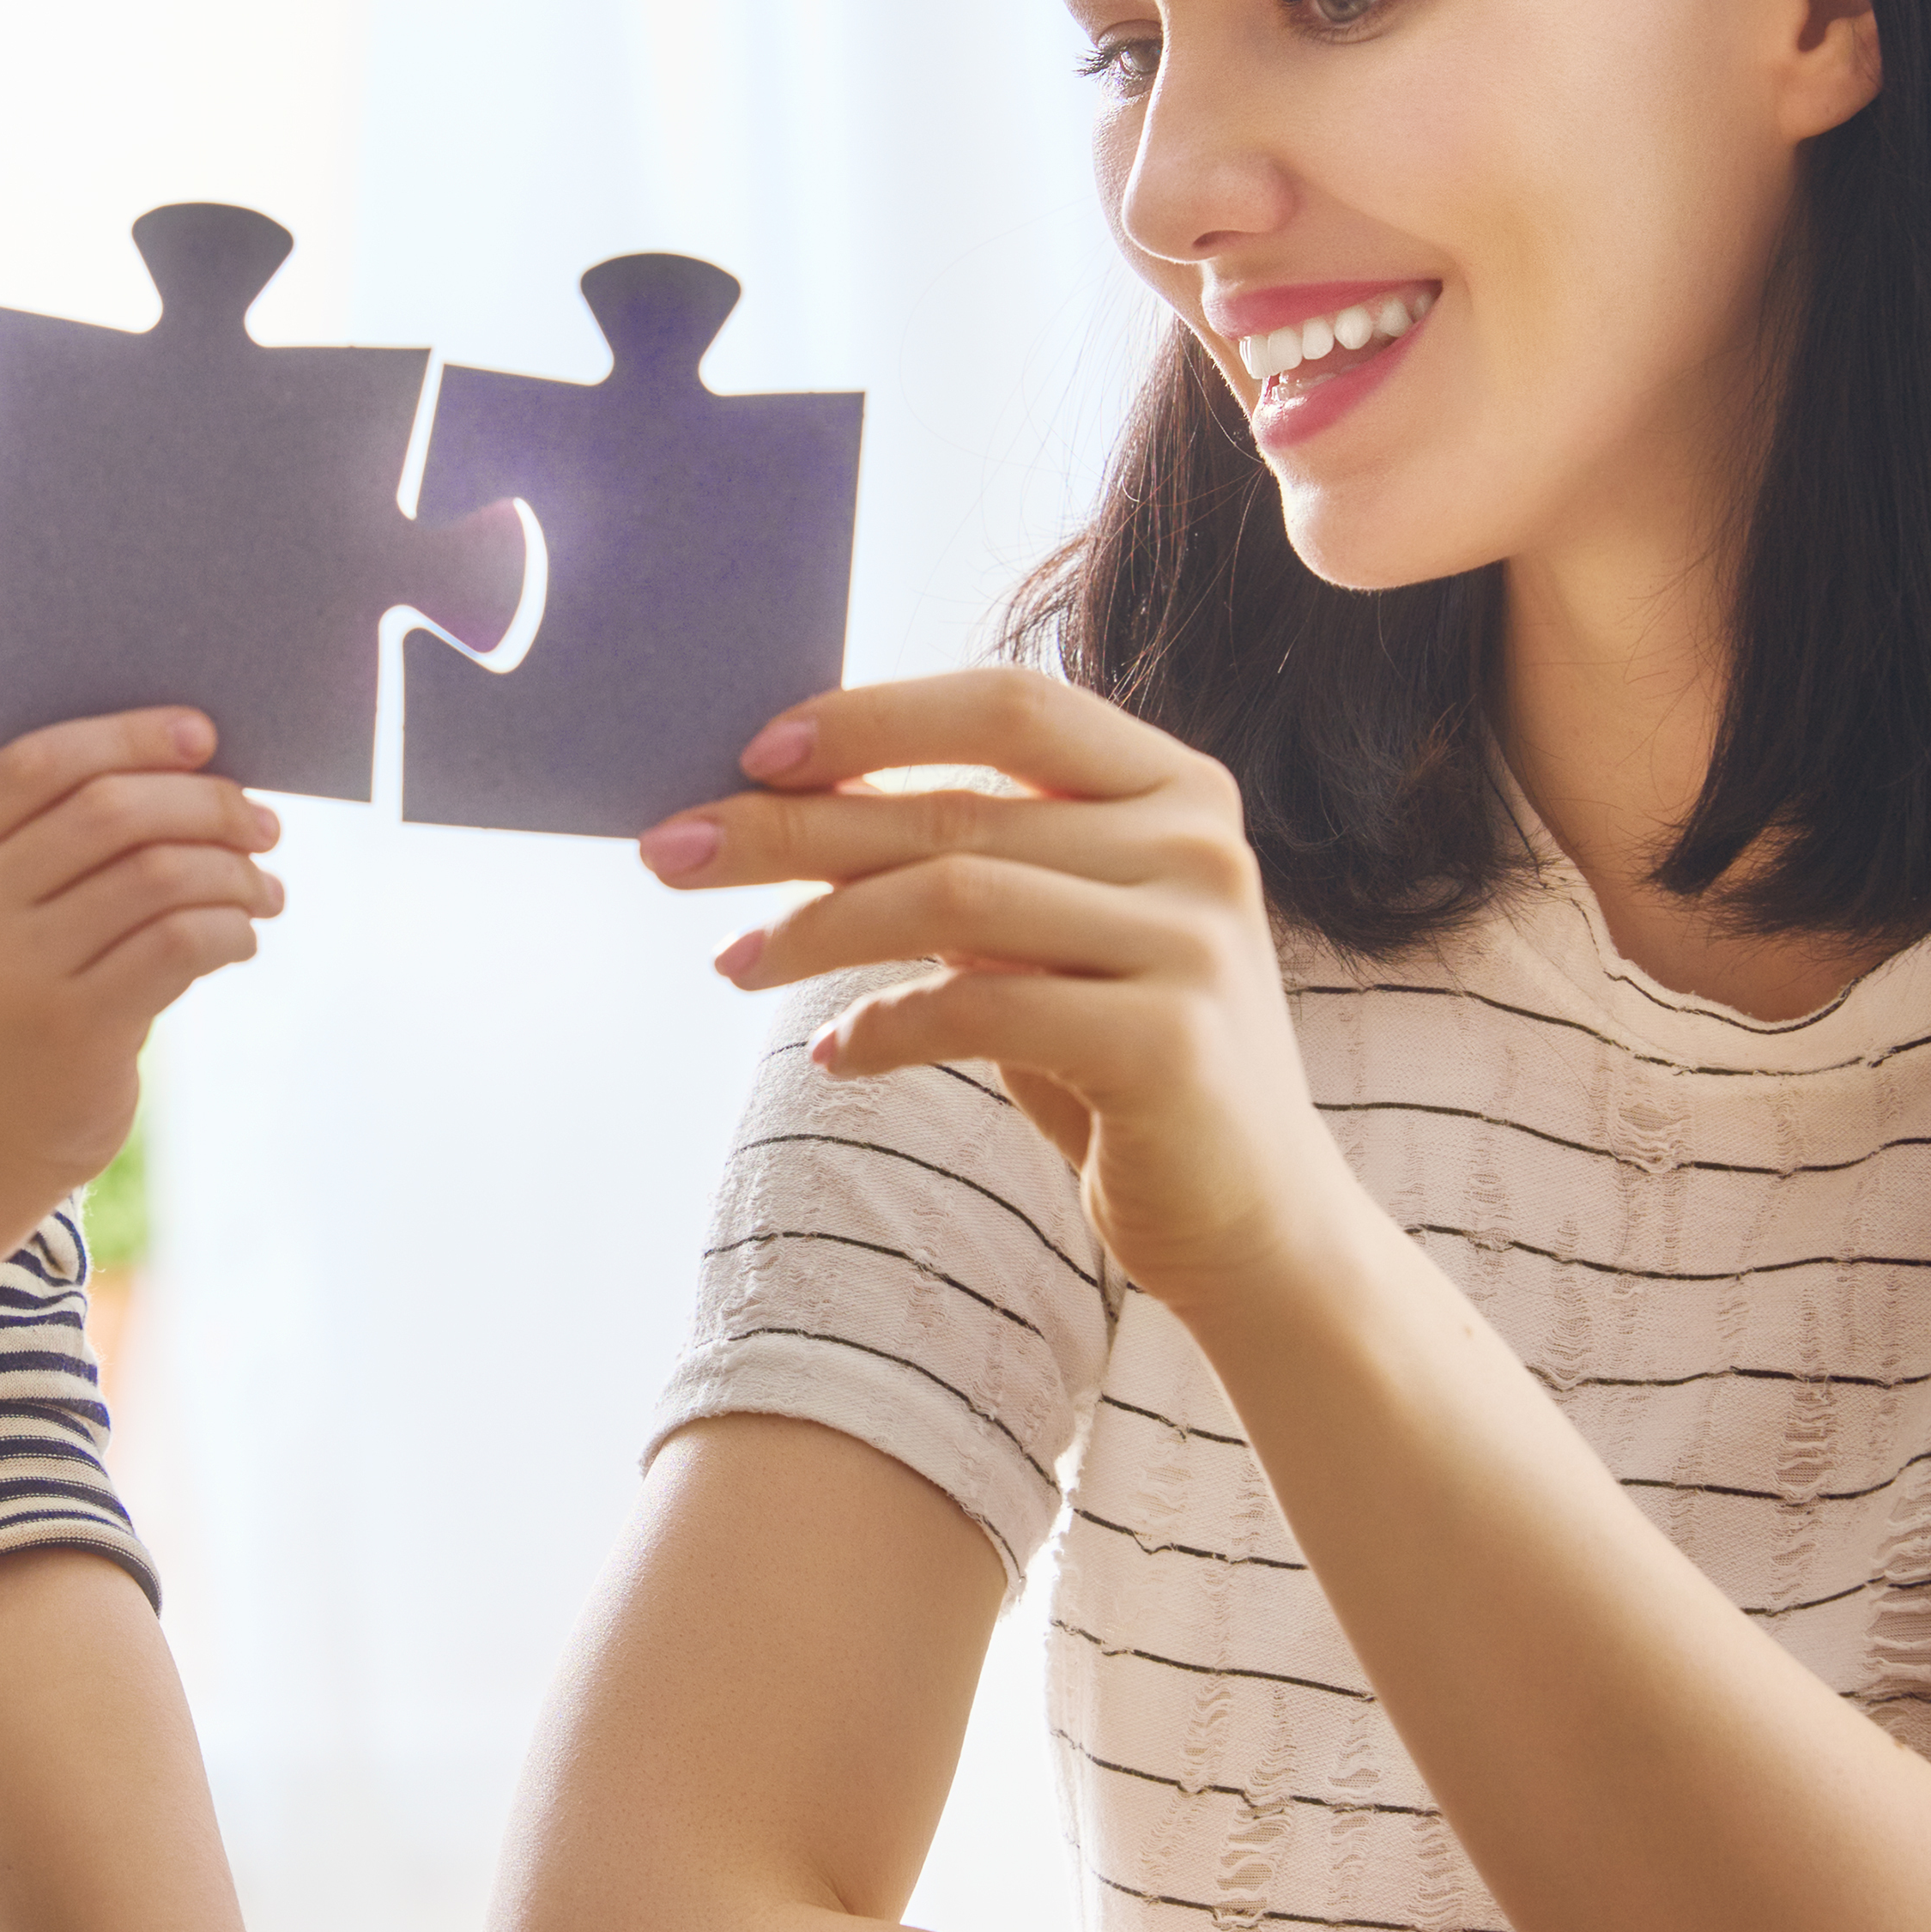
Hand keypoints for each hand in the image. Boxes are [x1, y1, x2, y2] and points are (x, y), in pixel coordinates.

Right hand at [0, 708, 280, 1199]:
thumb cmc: (32, 986)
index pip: (35, 762)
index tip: (203, 735)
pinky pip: (176, 944)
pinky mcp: (72, 1026)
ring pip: (156, 876)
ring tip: (265, 888)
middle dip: (205, 804)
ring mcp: (19, 969)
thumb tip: (204, 765)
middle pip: (109, 811)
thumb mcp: (20, 907)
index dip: (126, 735)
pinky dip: (229, 929)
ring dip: (232, 872)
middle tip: (262, 824)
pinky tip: (243, 938)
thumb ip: (75, 837)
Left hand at [640, 669, 1348, 1305]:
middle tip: (671, 849)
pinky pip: (977, 1010)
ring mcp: (1191, 941)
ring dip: (815, 929)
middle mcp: (1198, 847)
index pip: (1009, 705)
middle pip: (956, 805)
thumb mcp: (1054, 938)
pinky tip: (835, 1056)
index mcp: (1178, 789)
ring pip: (952, 898)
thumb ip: (975, 859)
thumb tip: (791, 800)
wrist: (1259, 1225)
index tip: (752, 751)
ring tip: (735, 963)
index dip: (874, 716)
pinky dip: (884, 1028)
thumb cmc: (1127, 1067)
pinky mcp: (1168, 1043)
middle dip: (791, 826)